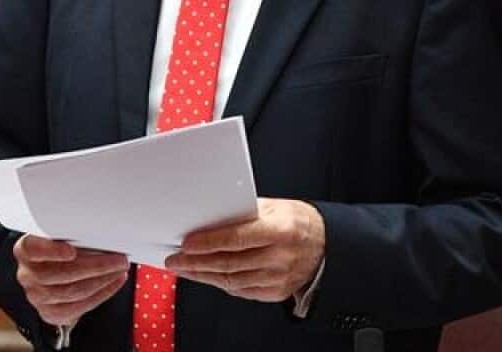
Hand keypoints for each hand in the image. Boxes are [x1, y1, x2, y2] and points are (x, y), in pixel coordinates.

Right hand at [13, 234, 129, 325]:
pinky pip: (79, 307)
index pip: (32, 249)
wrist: (51, 269)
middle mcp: (27, 274)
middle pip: (61, 274)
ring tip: (119, 269)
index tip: (71, 251)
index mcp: (25, 250)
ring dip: (102, 280)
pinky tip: (113, 282)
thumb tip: (103, 233)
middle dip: (96, 267)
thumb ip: (72, 233)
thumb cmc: (59, 246)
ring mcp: (37, 296)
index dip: (51, 251)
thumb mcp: (60, 234)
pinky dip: (102, 294)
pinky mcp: (50, 313)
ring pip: (73, 292)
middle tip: (118, 259)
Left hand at [165, 198, 324, 302]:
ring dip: (204, 275)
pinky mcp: (276, 293)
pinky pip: (241, 291)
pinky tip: (207, 276)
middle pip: (229, 263)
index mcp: (279, 230)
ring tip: (184, 269)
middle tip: (175, 259)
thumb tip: (210, 217)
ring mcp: (278, 278)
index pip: (235, 238)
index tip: (186, 243)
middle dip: (196, 262)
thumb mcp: (274, 207)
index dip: (208, 242)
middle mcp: (279, 257)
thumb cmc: (297, 222)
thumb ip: (244, 212)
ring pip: (231, 281)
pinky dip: (221, 284)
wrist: (326, 246)